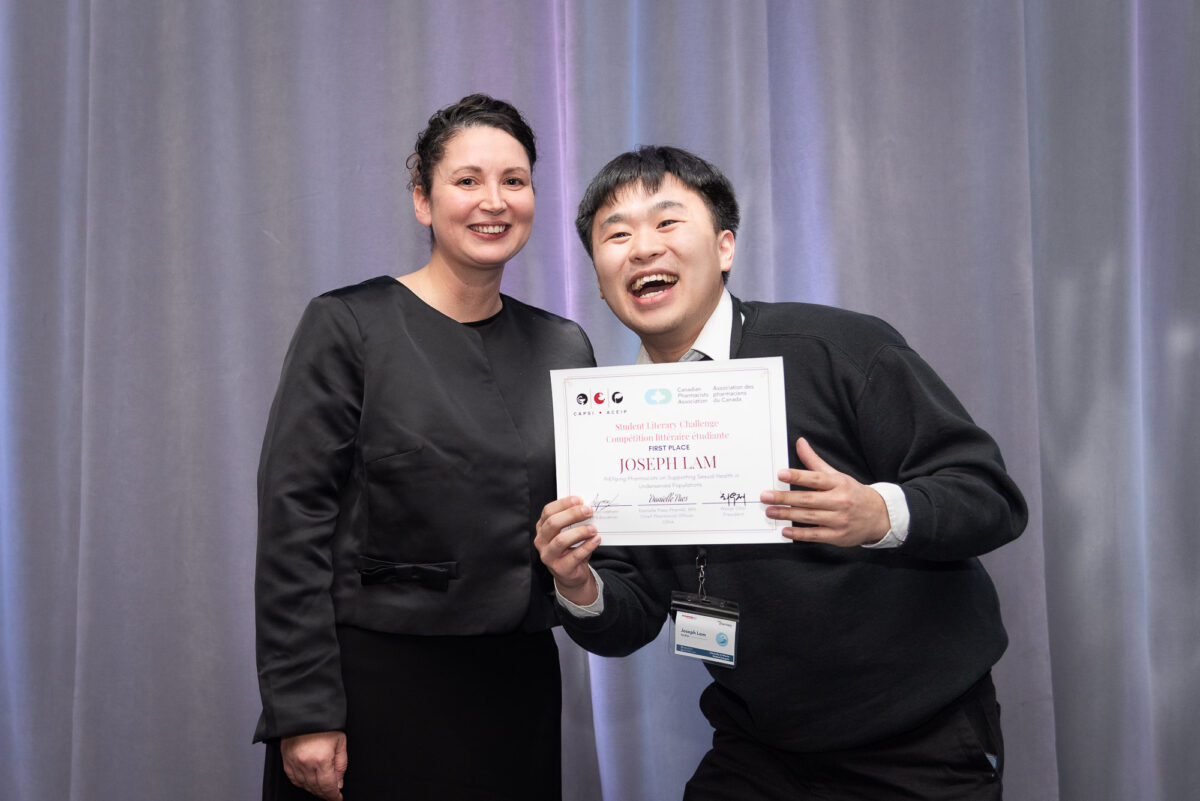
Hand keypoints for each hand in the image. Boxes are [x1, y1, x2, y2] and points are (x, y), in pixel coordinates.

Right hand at [280, 730, 347, 800]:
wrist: (304, 711)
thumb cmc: (323, 723)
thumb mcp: (340, 741)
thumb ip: (341, 764)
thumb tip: (338, 782)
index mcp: (321, 760)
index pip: (328, 787)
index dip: (333, 796)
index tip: (338, 798)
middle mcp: (306, 764)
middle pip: (316, 788)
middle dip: (325, 793)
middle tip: (332, 794)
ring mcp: (294, 763)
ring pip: (304, 785)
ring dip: (314, 790)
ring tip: (322, 789)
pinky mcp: (286, 760)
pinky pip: (293, 779)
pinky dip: (302, 783)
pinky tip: (308, 782)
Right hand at [534, 496, 600, 605]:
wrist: (571, 574)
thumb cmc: (570, 548)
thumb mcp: (568, 532)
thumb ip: (573, 520)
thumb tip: (587, 506)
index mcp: (542, 528)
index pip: (548, 511)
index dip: (563, 504)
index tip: (579, 499)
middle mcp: (541, 541)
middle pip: (553, 523)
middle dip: (572, 515)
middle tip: (588, 510)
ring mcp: (548, 556)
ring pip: (561, 540)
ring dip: (580, 532)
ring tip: (594, 528)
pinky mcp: (560, 568)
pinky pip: (574, 556)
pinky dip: (587, 546)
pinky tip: (596, 540)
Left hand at [760, 438, 890, 546]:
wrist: (879, 516)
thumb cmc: (852, 493)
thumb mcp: (836, 475)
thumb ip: (814, 462)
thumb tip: (800, 442)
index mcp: (839, 483)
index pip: (816, 479)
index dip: (798, 475)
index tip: (781, 474)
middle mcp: (840, 501)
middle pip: (808, 499)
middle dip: (785, 497)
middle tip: (766, 496)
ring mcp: (839, 519)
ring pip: (810, 516)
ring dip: (788, 514)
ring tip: (770, 511)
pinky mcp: (838, 536)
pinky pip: (816, 534)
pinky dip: (800, 533)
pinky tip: (786, 530)